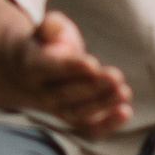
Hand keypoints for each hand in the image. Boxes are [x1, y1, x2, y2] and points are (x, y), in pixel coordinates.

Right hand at [2, 8, 133, 136]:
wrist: (28, 73)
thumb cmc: (45, 44)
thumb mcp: (45, 28)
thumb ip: (52, 26)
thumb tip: (59, 31)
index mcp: (32, 66)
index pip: (49, 68)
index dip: (70, 67)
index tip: (92, 64)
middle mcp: (42, 93)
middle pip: (66, 94)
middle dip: (93, 87)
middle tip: (115, 76)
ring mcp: (57, 109)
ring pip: (78, 113)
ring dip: (103, 105)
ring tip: (124, 92)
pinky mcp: (74, 120)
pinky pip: (88, 129)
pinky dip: (107, 124)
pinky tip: (126, 111)